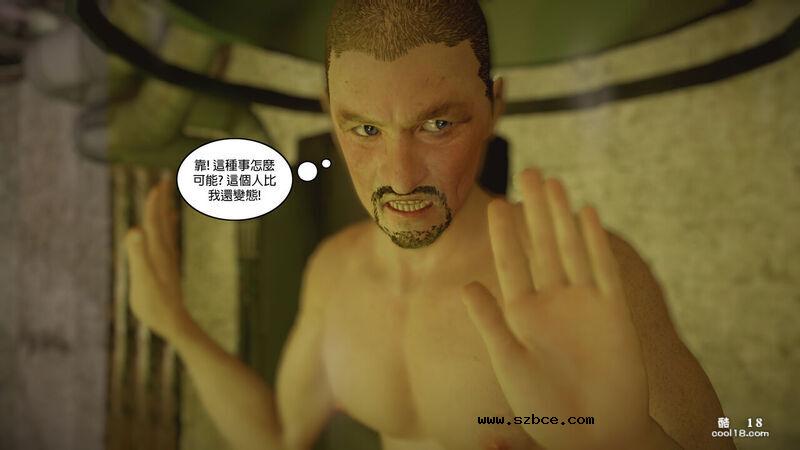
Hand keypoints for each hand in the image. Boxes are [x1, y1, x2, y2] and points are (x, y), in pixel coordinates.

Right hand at [125, 176, 187, 340]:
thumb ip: (138, 255)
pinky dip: (167, 229)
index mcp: (158, 252)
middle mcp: (166, 252)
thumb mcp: (142, 280)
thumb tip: (134, 230)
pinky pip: (167, 241)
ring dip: (165, 211)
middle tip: (166, 179)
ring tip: (167, 197)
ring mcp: (168, 260)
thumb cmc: (156, 305)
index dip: (154, 203)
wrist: (174, 323)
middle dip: (162, 200)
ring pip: (167, 230)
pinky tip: (168, 228)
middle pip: (163, 221)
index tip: (158, 184)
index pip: (154, 222)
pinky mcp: (168, 268)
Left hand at [462, 168, 657, 448]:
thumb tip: (465, 286)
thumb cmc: (546, 408)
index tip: (498, 202)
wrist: (594, 434)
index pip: (511, 262)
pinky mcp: (613, 311)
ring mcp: (583, 303)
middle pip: (542, 244)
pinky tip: (586, 213)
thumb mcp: (510, 363)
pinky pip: (603, 269)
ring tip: (553, 183)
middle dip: (536, 209)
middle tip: (529, 172)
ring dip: (563, 215)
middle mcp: (552, 302)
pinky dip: (595, 241)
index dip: (506, 232)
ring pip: (571, 248)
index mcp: (522, 314)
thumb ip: (490, 323)